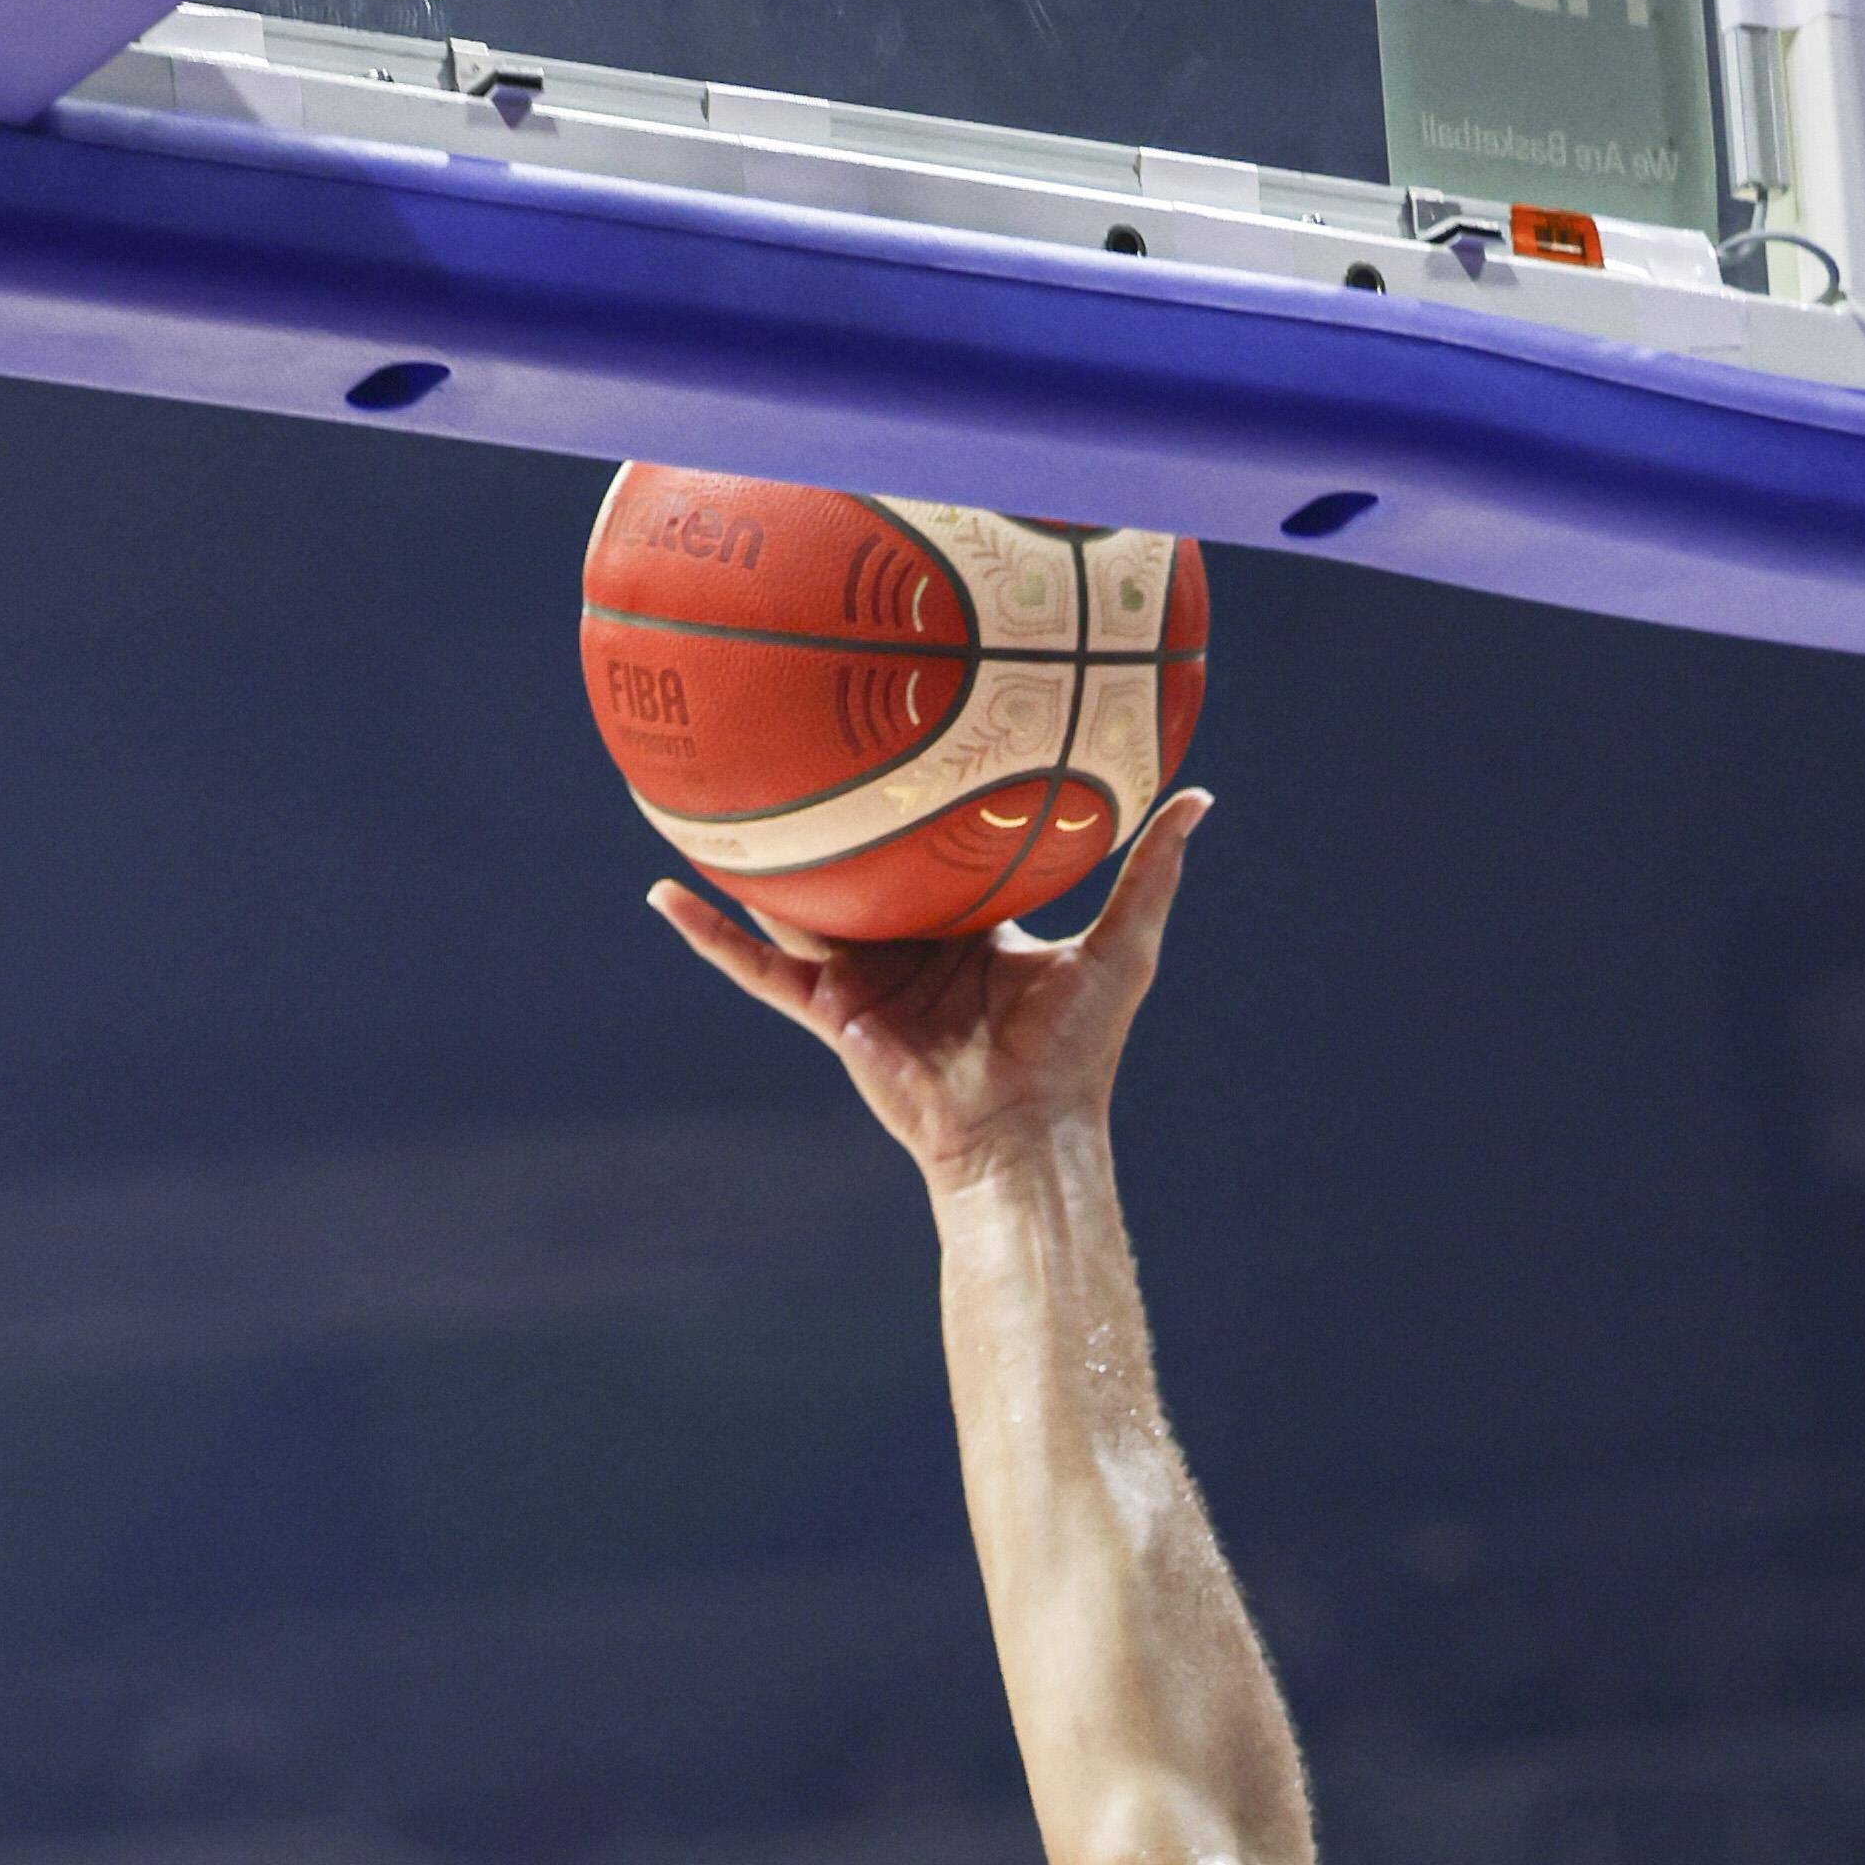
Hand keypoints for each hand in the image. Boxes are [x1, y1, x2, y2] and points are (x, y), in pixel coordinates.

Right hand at [647, 788, 1208, 1192]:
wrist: (1027, 1131)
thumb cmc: (1078, 1050)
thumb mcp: (1120, 944)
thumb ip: (1150, 869)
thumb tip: (1200, 794)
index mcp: (970, 925)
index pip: (939, 848)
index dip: (920, 798)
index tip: (897, 733)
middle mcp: (911, 944)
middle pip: (858, 867)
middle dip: (824, 818)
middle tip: (786, 741)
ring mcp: (864, 977)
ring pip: (794, 904)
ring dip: (746, 861)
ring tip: (696, 802)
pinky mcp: (832, 1011)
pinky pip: (759, 967)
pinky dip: (711, 936)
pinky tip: (664, 895)